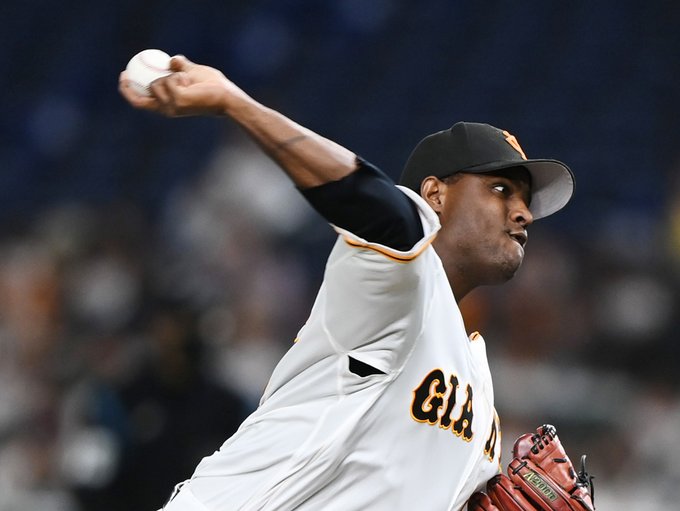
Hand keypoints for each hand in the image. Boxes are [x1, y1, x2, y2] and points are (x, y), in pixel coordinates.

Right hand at [118, 55, 246, 116]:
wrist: (226, 96)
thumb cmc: (212, 87)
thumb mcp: (192, 72)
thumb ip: (181, 67)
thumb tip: (171, 60)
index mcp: (167, 106)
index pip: (141, 102)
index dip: (128, 90)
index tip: (124, 75)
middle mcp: (167, 110)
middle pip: (141, 98)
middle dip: (130, 86)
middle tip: (127, 71)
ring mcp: (172, 107)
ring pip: (157, 83)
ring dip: (170, 76)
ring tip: (187, 80)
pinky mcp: (177, 101)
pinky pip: (169, 80)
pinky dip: (178, 75)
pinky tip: (190, 81)